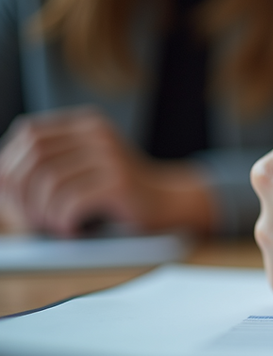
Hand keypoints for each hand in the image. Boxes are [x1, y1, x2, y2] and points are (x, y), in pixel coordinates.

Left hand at [0, 107, 214, 235]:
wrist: (172, 204)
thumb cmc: (122, 194)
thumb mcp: (86, 168)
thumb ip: (52, 165)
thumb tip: (2, 184)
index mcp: (86, 124)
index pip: (29, 132)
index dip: (10, 162)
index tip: (9, 192)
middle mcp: (97, 135)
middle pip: (35, 157)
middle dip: (20, 192)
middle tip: (27, 218)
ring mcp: (110, 157)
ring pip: (49, 182)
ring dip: (41, 212)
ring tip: (51, 227)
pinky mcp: (120, 183)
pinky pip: (71, 202)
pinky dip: (62, 221)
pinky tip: (71, 230)